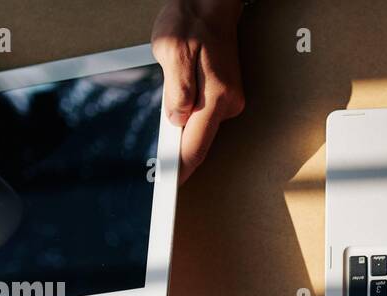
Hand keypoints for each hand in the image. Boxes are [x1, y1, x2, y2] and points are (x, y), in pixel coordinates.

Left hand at [151, 0, 245, 181]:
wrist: (211, 3)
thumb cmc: (191, 21)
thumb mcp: (172, 50)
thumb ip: (177, 89)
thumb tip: (177, 119)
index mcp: (216, 97)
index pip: (196, 145)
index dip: (181, 168)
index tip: (171, 186)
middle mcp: (228, 104)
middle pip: (199, 139)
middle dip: (177, 146)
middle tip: (156, 152)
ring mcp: (230, 100)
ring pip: (201, 126)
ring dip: (182, 124)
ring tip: (168, 99)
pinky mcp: (226, 94)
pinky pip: (205, 114)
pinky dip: (189, 114)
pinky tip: (179, 98)